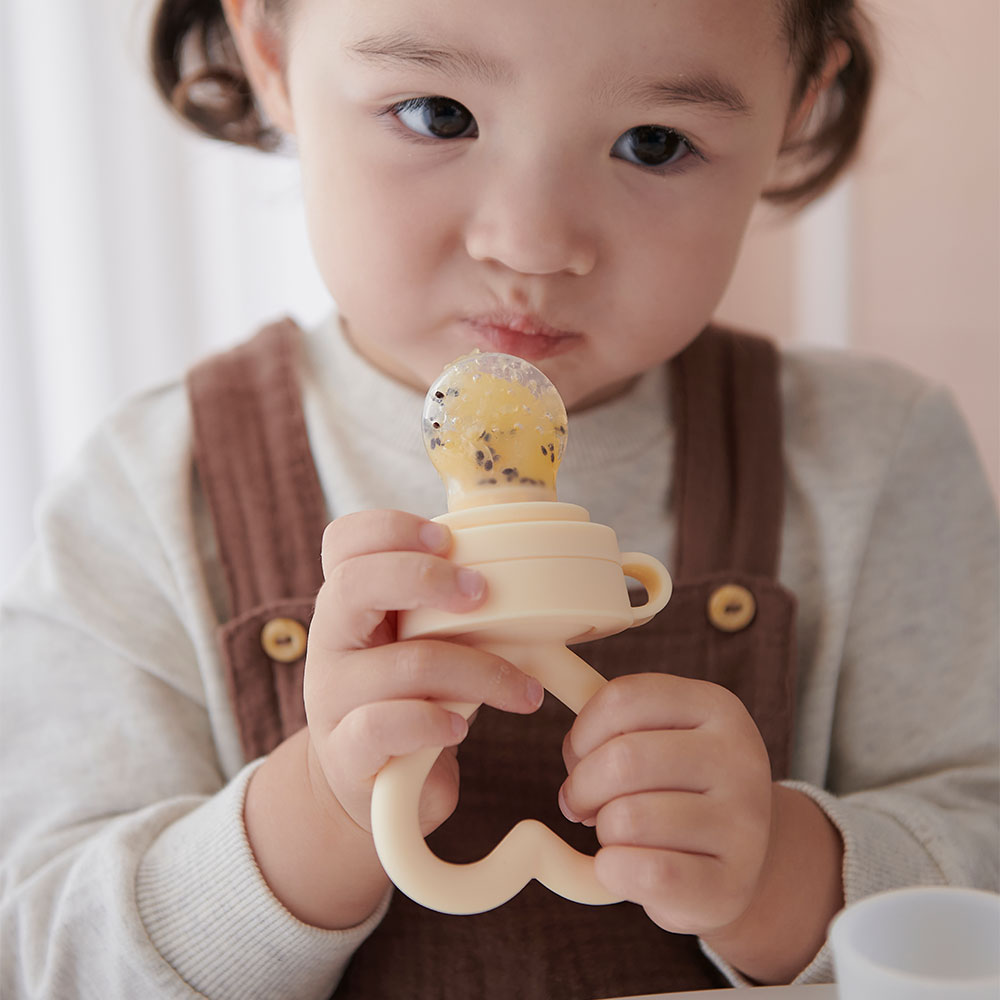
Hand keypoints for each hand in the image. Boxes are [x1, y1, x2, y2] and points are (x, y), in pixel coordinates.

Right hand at [304, 509, 544, 834]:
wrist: (371, 785)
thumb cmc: (410, 697)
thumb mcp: (419, 640)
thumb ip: (444, 606)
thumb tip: (524, 567)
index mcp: (349, 602)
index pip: (343, 542)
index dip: (390, 527)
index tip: (446, 538)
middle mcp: (331, 640)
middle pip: (354, 584)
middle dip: (425, 577)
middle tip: (482, 593)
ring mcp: (332, 697)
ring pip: (403, 663)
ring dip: (480, 671)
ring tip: (523, 691)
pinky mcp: (346, 750)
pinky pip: (385, 724)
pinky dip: (434, 721)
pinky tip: (461, 726)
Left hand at [558, 672, 772, 936]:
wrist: (733, 862)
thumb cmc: (676, 791)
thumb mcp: (658, 739)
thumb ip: (611, 727)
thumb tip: (572, 752)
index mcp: (716, 707)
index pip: (622, 698)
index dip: (582, 732)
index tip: (580, 757)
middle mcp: (740, 758)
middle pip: (623, 759)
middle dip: (583, 787)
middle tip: (581, 804)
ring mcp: (743, 823)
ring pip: (629, 819)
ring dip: (603, 831)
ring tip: (618, 834)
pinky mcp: (731, 884)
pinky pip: (646, 873)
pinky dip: (615, 871)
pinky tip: (624, 867)